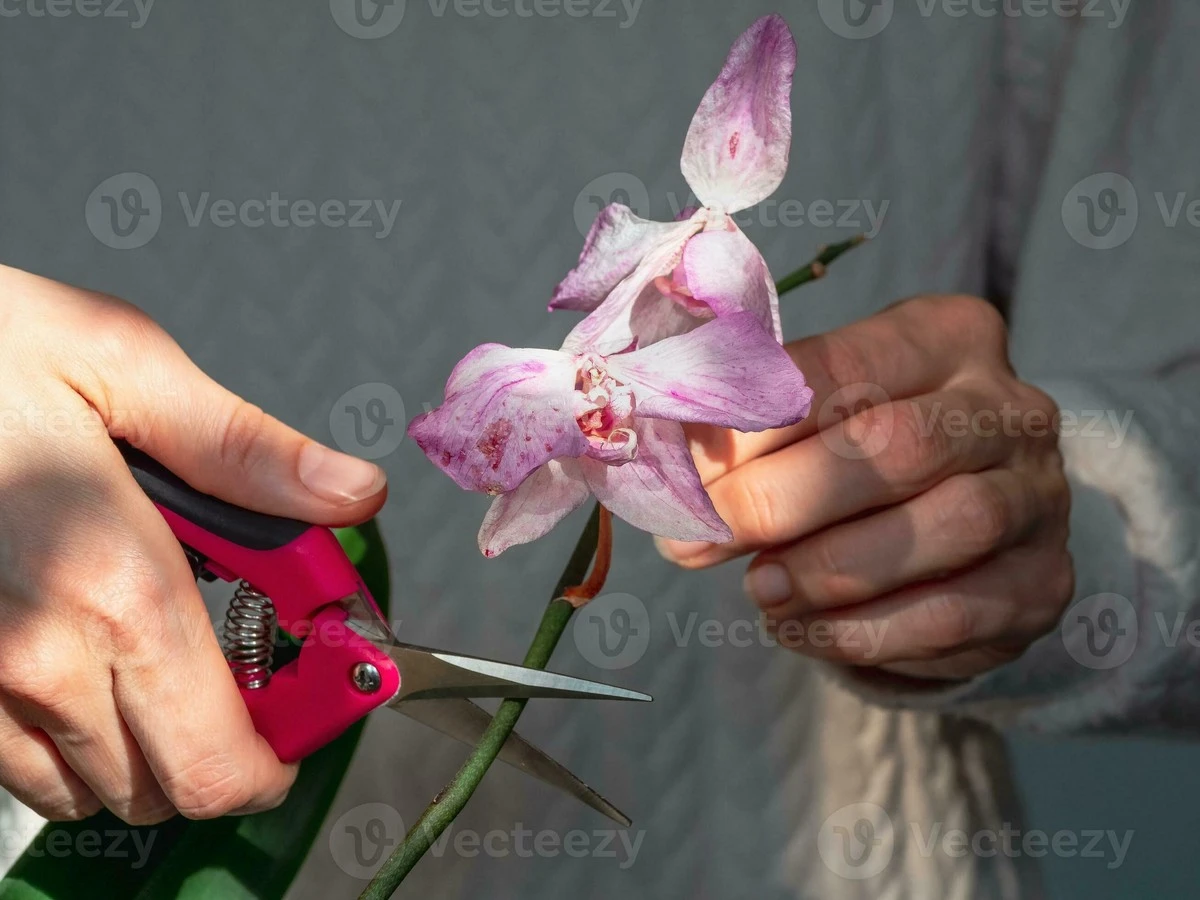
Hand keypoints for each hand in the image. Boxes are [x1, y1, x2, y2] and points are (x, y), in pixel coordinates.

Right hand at [0, 264, 386, 822]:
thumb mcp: (123, 364)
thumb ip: (246, 449)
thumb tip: (352, 493)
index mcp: (114, 583)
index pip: (222, 755)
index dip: (286, 749)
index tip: (312, 701)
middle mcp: (40, 657)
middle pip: (169, 790)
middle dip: (232, 747)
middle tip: (251, 668)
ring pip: (94, 789)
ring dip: (154, 745)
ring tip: (169, 652)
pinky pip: (21, 767)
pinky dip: (76, 741)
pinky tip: (94, 660)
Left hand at [658, 295, 1072, 680]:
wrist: (969, 530)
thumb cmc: (867, 453)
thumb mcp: (816, 419)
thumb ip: (752, 435)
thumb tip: (670, 475)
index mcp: (945, 335)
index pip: (843, 367)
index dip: (755, 426)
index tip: (685, 476)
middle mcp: (1010, 406)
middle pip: (899, 444)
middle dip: (784, 499)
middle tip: (703, 539)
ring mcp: (1040, 496)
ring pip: (944, 529)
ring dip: (830, 570)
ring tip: (759, 591)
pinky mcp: (1044, 583)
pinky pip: (953, 614)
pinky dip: (861, 630)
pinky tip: (799, 628)